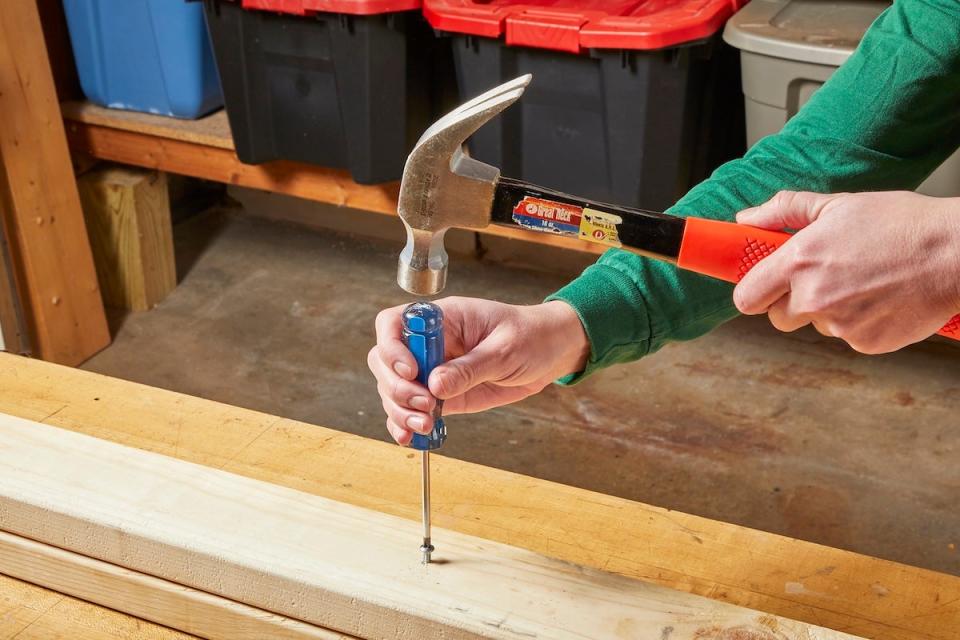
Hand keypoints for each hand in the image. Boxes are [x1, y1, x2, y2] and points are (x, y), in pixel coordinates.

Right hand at [368, 297, 588, 444]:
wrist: (549, 353)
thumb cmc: (530, 336)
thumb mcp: (505, 349)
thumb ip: (470, 367)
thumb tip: (435, 384)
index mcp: (442, 319)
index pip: (394, 323)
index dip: (392, 347)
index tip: (411, 371)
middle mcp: (429, 343)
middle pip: (385, 360)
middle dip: (397, 386)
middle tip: (425, 403)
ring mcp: (431, 370)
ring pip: (392, 388)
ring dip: (401, 410)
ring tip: (426, 423)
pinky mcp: (440, 395)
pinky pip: (411, 409)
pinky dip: (405, 424)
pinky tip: (411, 436)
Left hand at [733, 190, 959, 352]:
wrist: (956, 254)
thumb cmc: (901, 224)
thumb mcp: (838, 204)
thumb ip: (783, 211)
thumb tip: (744, 220)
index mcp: (799, 262)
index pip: (746, 297)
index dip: (752, 293)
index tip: (761, 288)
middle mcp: (814, 297)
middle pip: (777, 318)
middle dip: (790, 303)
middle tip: (821, 281)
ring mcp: (839, 324)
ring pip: (816, 326)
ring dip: (829, 311)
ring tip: (862, 282)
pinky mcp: (865, 343)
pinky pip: (847, 337)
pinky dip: (858, 322)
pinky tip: (880, 298)